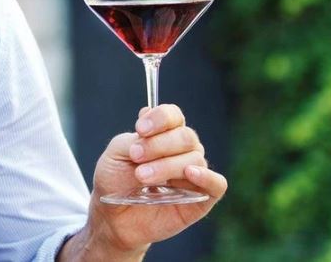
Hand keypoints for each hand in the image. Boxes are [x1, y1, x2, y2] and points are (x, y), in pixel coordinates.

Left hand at [87, 104, 227, 257]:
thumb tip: (148, 114)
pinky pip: (217, 184)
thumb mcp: (116, 152)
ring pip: (194, 159)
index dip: (159, 118)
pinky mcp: (202, 197)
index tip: (139, 129)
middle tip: (136, 157)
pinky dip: (207, 177)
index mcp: (164, 133)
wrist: (113, 216)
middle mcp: (183, 149)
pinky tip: (190, 174)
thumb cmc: (116, 179)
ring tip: (142, 177)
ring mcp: (194, 172)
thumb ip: (135, 137)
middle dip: (158, 145)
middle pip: (185, 136)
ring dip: (167, 166)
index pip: (173, 115)